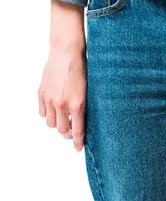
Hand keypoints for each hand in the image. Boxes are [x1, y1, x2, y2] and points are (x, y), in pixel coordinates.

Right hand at [38, 0, 86, 150]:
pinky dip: (49, 114)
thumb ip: (85, 106)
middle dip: (67, 134)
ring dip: (58, 124)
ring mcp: (50, 99)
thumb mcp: (89, 90)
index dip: (77, 142)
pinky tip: (56, 110)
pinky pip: (43, 112)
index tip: (78, 148)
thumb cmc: (83, 69)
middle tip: (71, 133)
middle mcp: (62, 104)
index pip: (77, 130)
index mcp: (77, 104)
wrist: (67, 53)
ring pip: (51, 123)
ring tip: (64, 120)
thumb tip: (84, 120)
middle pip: (61, 130)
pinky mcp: (41, 93)